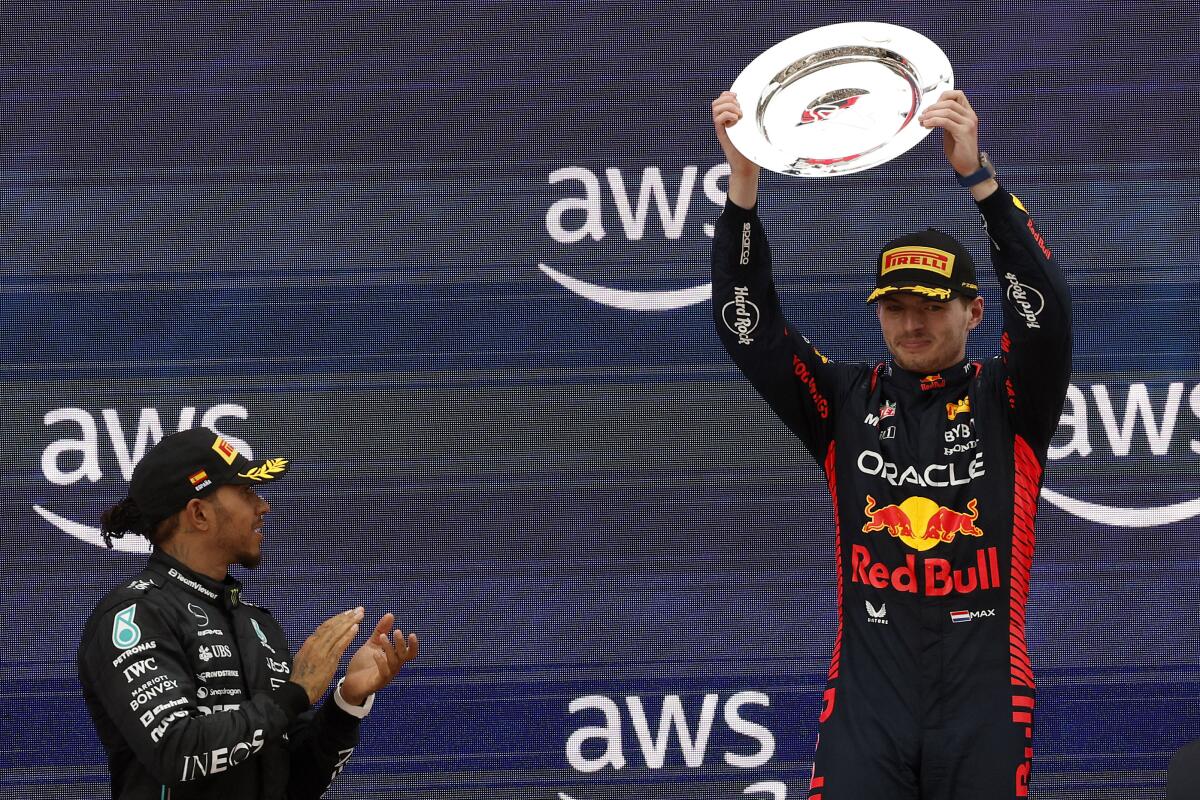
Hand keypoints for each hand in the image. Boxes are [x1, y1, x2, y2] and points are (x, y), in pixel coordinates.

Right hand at [289, 607, 363, 704]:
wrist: (297, 691)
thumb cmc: (300, 678)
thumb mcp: (302, 659)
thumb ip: (311, 649)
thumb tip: (316, 640)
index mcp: (309, 643)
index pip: (325, 626)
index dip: (338, 619)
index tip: (347, 613)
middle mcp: (315, 643)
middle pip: (333, 626)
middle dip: (346, 617)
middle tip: (358, 609)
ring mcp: (322, 651)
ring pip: (337, 632)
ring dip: (350, 622)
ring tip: (360, 614)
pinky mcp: (328, 659)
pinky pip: (340, 644)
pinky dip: (348, 635)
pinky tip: (356, 628)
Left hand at [339, 613, 418, 705]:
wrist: (350, 683)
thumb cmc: (364, 664)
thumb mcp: (372, 645)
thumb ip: (381, 630)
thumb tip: (390, 614)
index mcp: (394, 658)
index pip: (409, 653)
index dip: (413, 645)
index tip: (412, 634)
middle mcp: (393, 667)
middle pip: (404, 656)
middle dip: (401, 644)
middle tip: (396, 631)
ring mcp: (386, 675)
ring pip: (394, 662)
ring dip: (389, 648)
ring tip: (382, 637)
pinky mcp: (377, 683)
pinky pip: (383, 673)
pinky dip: (381, 662)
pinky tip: (376, 653)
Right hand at [711, 91, 759, 208]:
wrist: (747, 167)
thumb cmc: (753, 150)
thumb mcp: (756, 130)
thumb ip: (757, 118)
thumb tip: (771, 106)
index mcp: (731, 118)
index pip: (722, 99)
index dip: (728, 95)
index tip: (740, 98)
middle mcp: (724, 122)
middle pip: (717, 102)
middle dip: (728, 100)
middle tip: (740, 109)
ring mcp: (722, 128)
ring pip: (715, 108)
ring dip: (728, 107)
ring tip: (739, 115)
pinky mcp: (722, 134)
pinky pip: (717, 119)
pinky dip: (728, 115)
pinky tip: (737, 121)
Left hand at [919, 89, 983, 176]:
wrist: (968, 165)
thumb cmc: (959, 149)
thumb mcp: (952, 130)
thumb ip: (947, 120)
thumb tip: (932, 113)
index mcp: (968, 114)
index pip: (958, 95)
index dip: (943, 97)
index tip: (931, 106)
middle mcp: (970, 116)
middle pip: (950, 102)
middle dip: (933, 107)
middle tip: (922, 114)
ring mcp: (968, 123)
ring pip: (947, 111)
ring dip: (931, 114)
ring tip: (922, 120)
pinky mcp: (963, 132)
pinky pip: (945, 121)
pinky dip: (934, 121)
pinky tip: (926, 125)